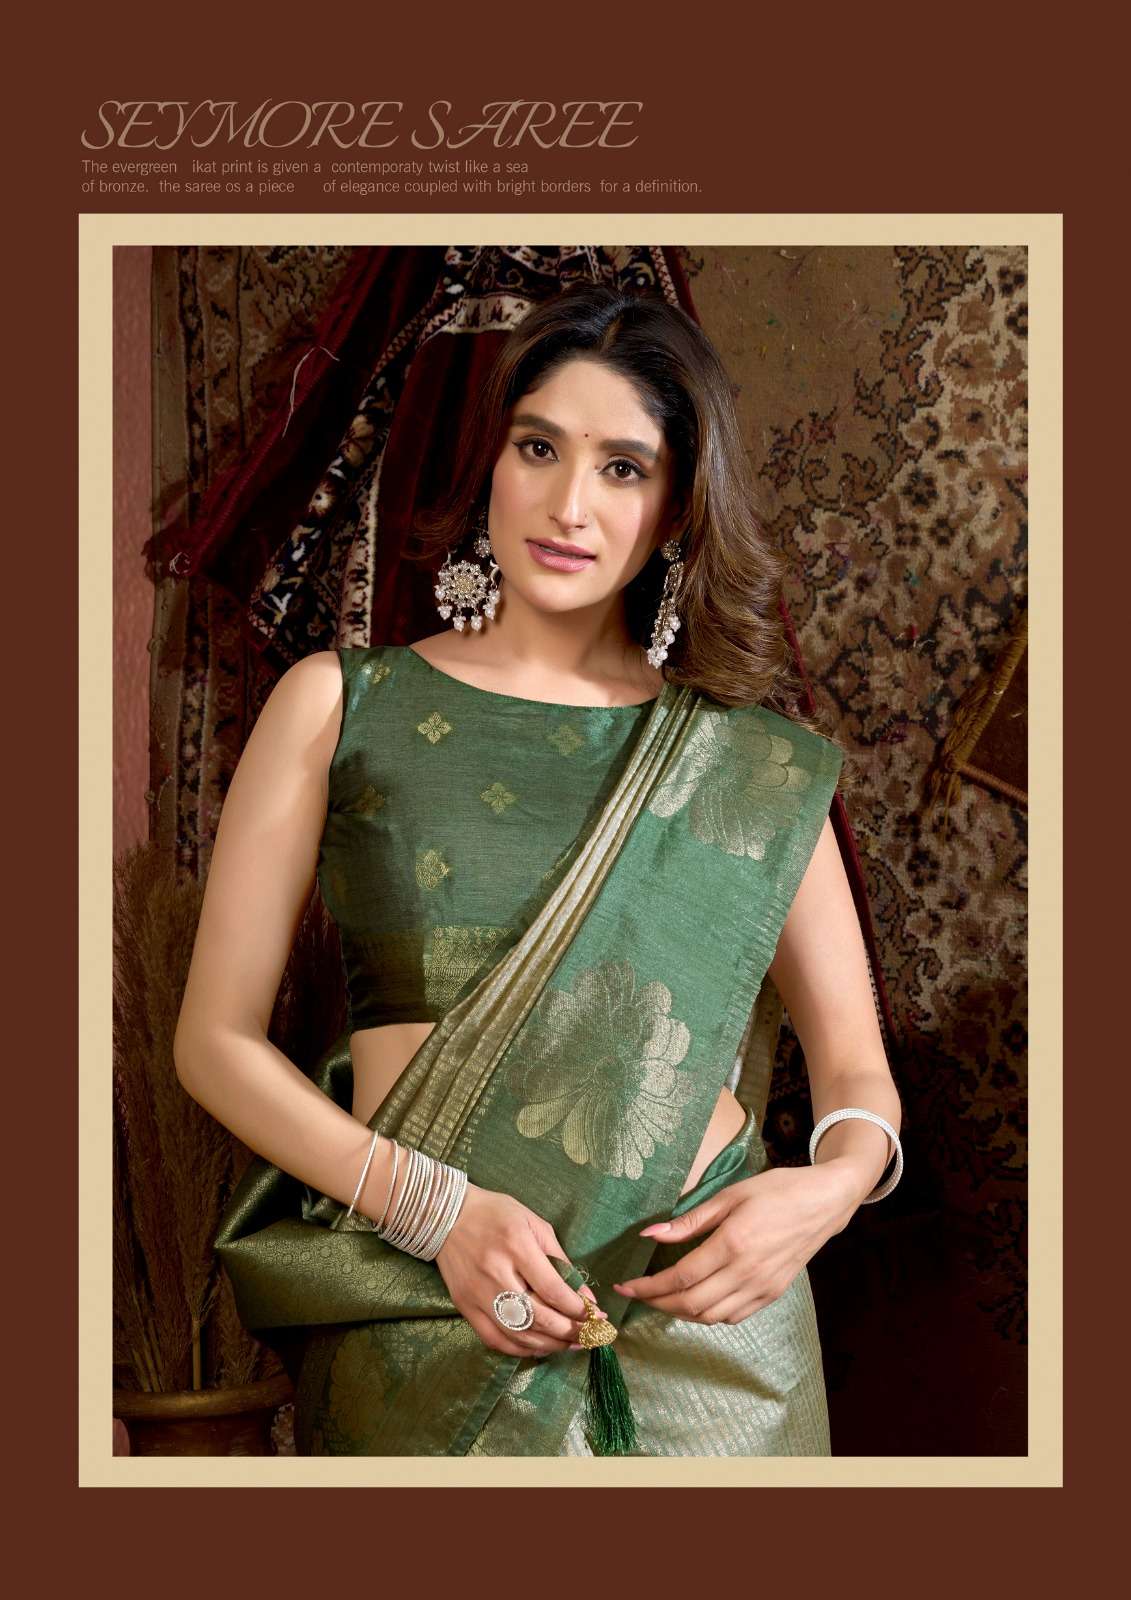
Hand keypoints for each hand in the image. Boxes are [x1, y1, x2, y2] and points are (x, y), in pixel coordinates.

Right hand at [434, 1183, 603, 1355]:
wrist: (446, 1216)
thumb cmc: (496, 1214)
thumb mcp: (534, 1223)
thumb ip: (561, 1260)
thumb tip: (584, 1297)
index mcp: (516, 1246)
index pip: (553, 1290)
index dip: (579, 1310)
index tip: (598, 1317)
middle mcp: (495, 1274)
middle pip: (538, 1317)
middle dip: (570, 1332)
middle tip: (591, 1335)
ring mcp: (477, 1294)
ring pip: (518, 1335)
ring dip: (550, 1345)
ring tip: (571, 1344)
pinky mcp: (464, 1307)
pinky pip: (496, 1340)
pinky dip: (521, 1349)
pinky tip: (540, 1347)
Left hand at [612, 1163, 857, 1325]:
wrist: (824, 1203)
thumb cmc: (777, 1190)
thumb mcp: (730, 1195)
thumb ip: (689, 1220)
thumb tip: (650, 1235)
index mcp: (733, 1244)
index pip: (679, 1278)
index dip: (647, 1287)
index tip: (624, 1287)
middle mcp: (747, 1273)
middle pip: (690, 1304)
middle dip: (656, 1303)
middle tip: (636, 1294)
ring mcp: (762, 1288)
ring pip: (710, 1317)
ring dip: (679, 1313)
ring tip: (660, 1298)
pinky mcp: (772, 1295)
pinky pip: (732, 1317)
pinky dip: (707, 1315)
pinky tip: (695, 1300)